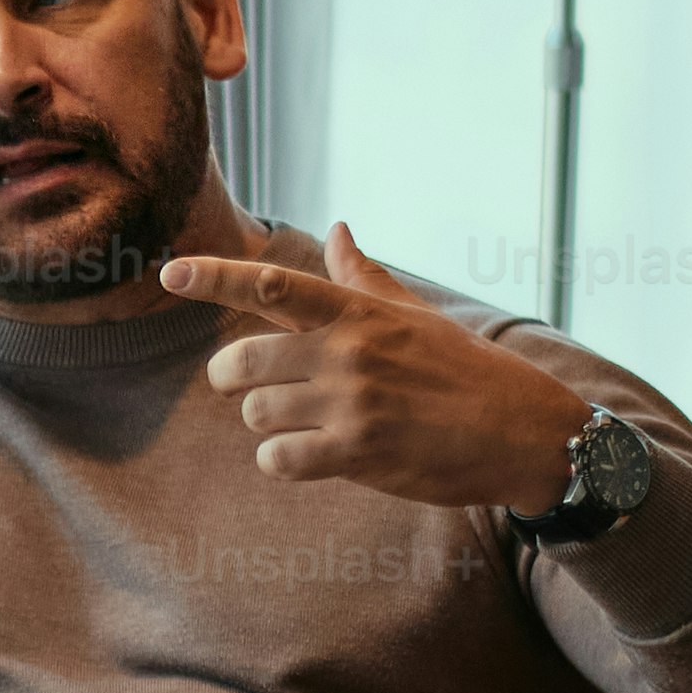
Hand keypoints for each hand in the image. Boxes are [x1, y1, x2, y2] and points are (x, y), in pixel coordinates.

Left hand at [176, 222, 593, 510]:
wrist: (522, 431)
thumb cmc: (466, 369)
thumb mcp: (416, 313)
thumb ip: (363, 277)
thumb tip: (337, 231)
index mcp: (358, 312)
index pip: (271, 284)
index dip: (214, 277)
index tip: (169, 272)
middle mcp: (349, 352)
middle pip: (243, 361)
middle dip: (233, 378)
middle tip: (251, 385)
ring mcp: (353, 403)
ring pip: (257, 413)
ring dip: (267, 424)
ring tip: (303, 423)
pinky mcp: (358, 453)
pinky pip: (279, 459)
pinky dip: (281, 461)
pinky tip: (308, 456)